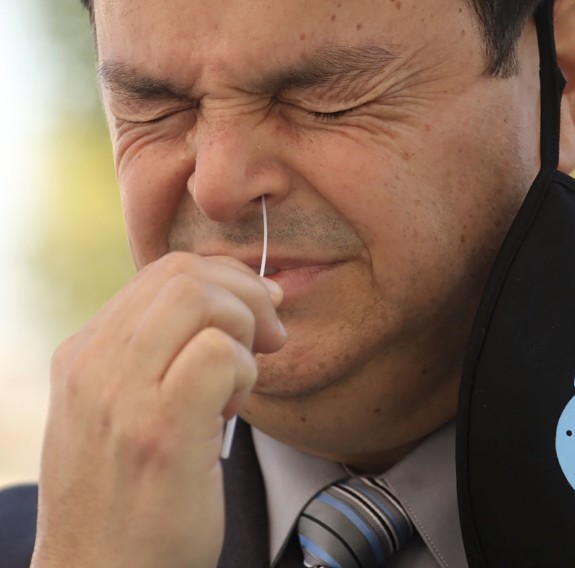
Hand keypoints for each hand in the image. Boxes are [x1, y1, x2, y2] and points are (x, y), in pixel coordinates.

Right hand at [31, 252, 285, 567]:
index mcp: (84, 356)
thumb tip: (226, 311)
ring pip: (200, 300)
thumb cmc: (126, 501)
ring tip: (243, 381)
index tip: (259, 313)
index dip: (226, 283)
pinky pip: (219, 353)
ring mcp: (122, 396)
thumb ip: (153, 360)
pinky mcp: (160, 431)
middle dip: (246, 293)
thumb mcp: (119, 415)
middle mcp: (94, 366)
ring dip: (245, 329)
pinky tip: (235, 407)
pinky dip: (245, 370)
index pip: (162, 275)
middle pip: (184, 274)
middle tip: (270, 337)